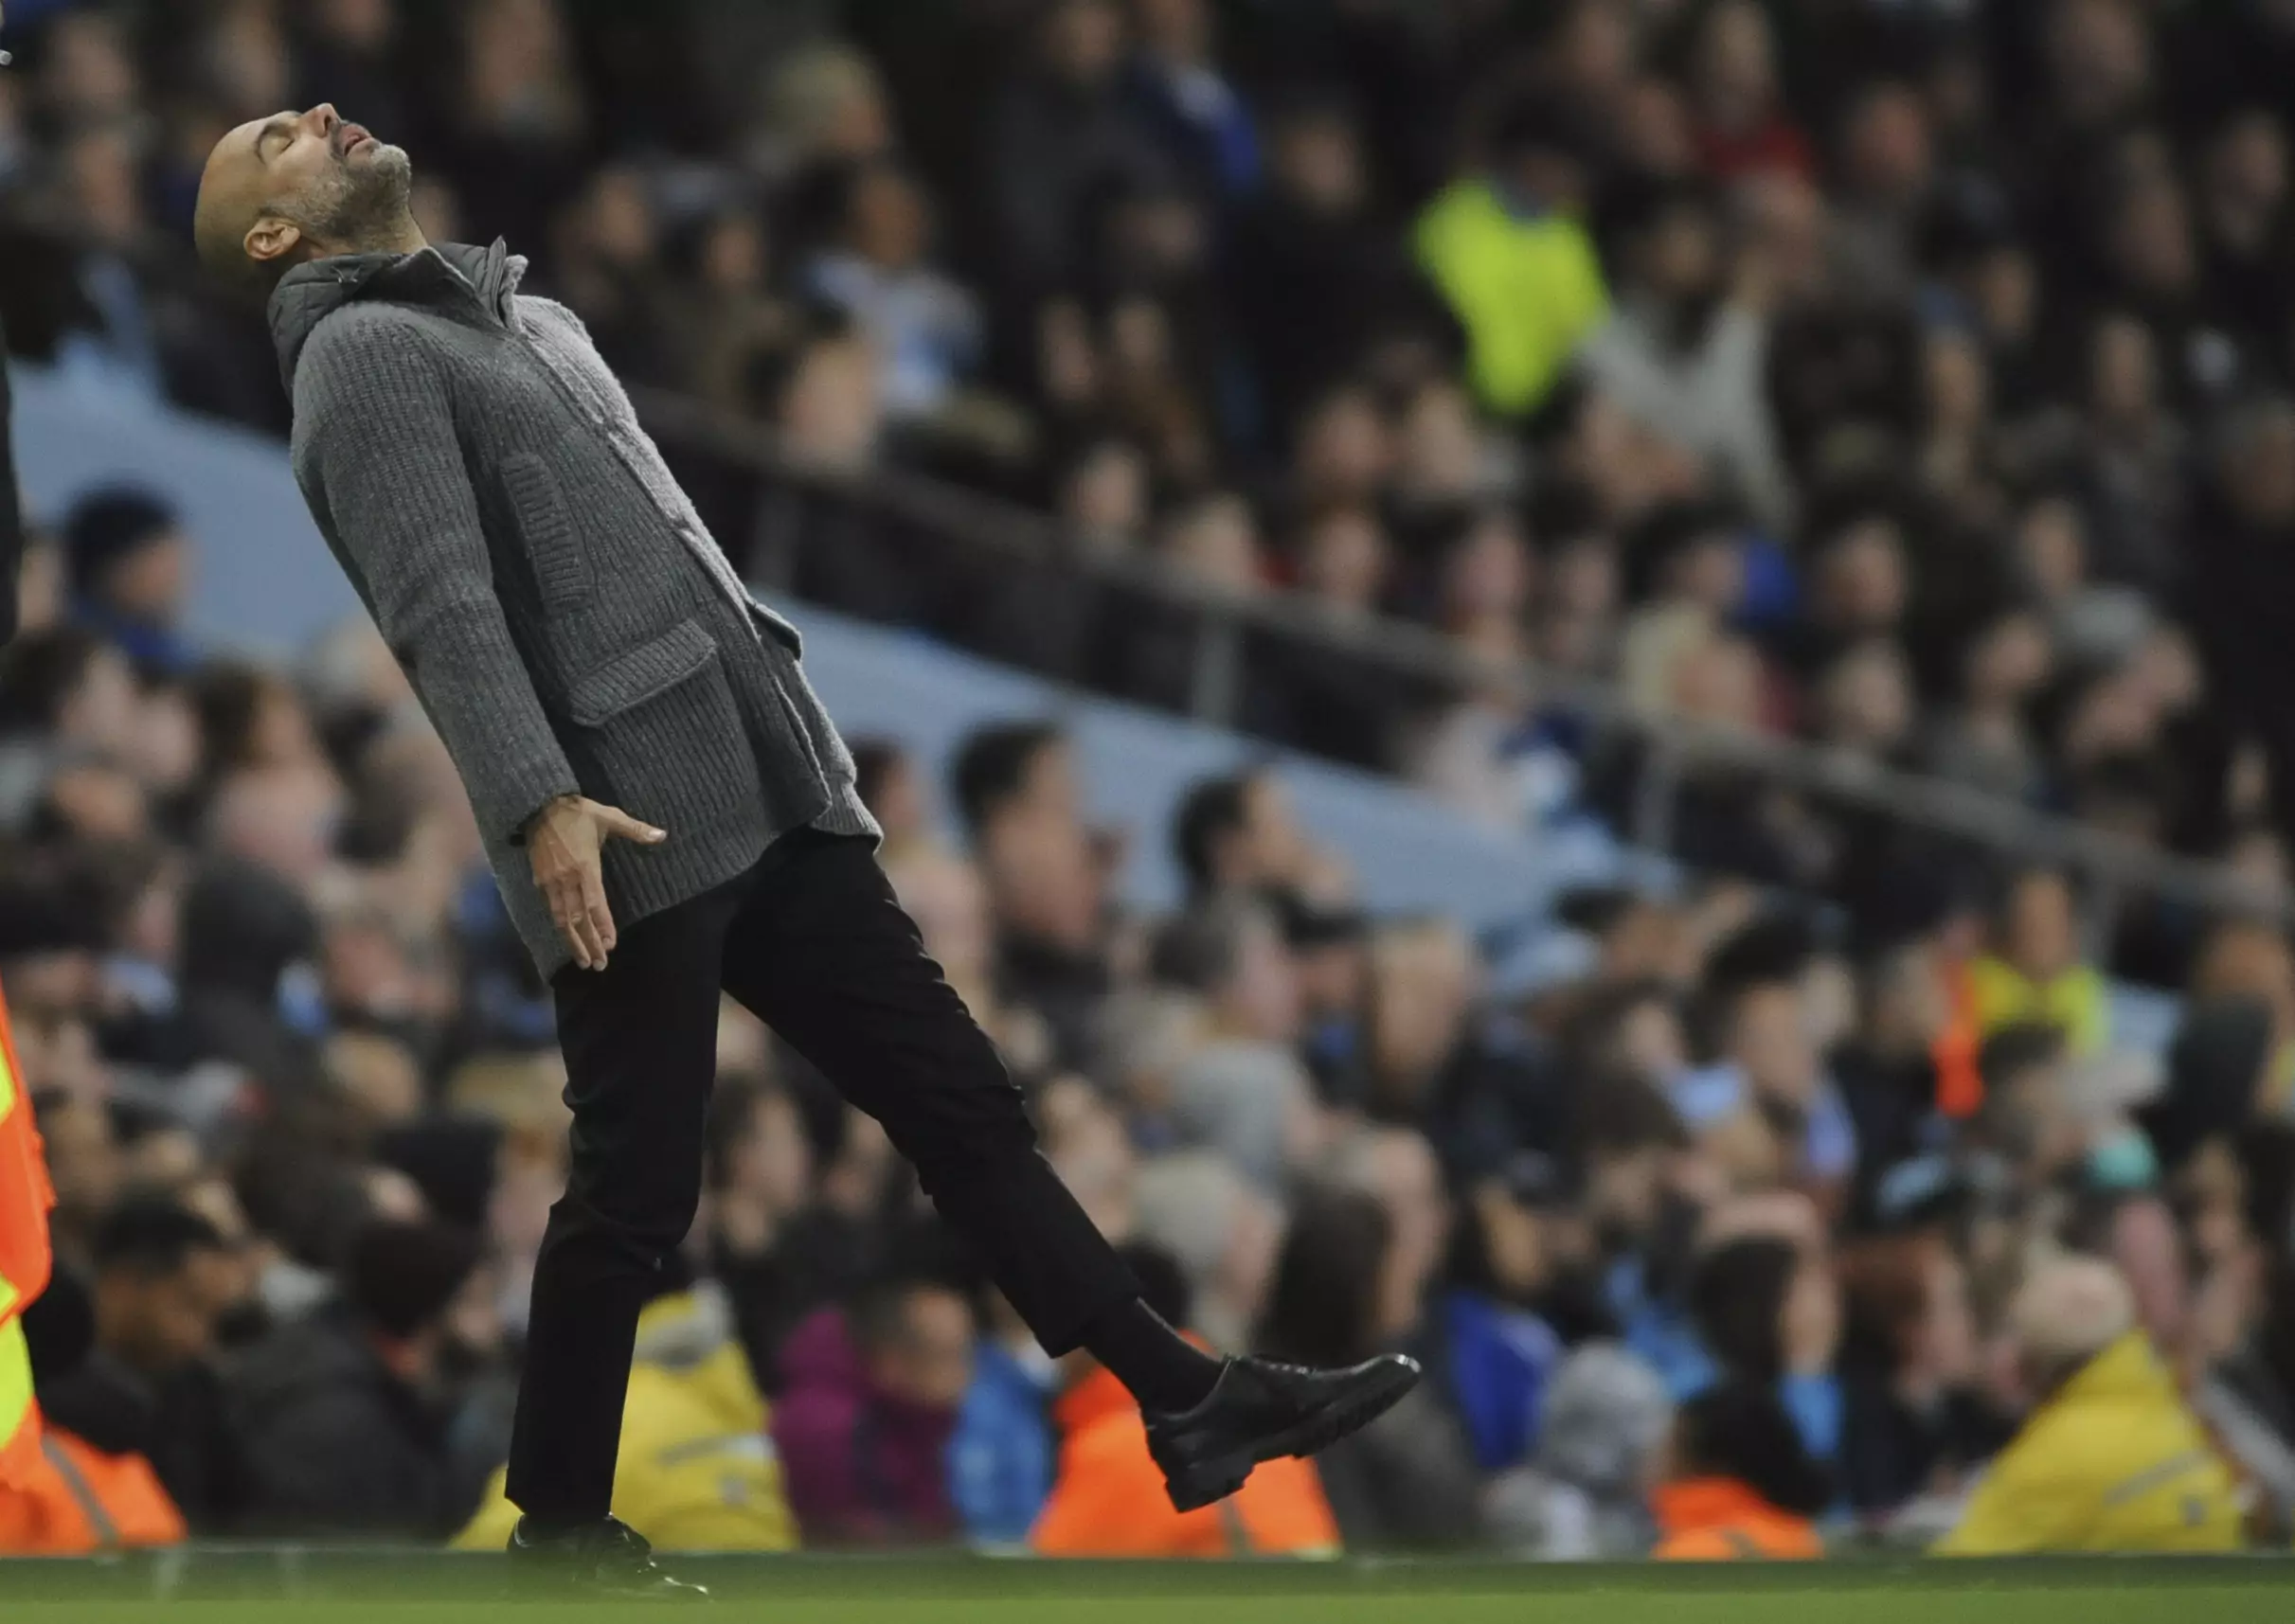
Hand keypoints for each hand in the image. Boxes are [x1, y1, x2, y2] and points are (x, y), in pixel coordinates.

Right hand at [525, 794, 664, 969]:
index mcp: (585, 867)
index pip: (595, 905)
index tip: (611, 945)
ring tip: (584, 962)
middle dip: (589, 944)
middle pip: (578, 920)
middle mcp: (567, 879)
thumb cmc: (577, 812)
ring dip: (573, 943)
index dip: (603, 927)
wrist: (538, 805)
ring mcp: (551, 882)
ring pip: (563, 920)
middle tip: (599, 965)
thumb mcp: (608, 816)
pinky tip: (567, 939)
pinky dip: (560, 928)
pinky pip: (551, 910)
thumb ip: (635, 829)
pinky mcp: (539, 881)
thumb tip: (662, 835)